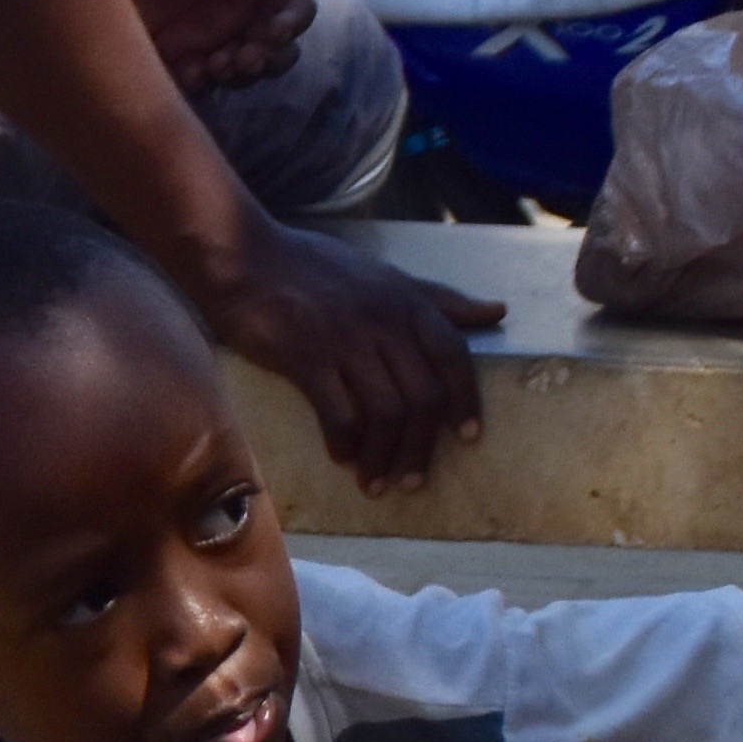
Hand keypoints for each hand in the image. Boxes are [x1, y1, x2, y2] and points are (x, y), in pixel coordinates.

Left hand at [78, 0, 309, 89]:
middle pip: (275, 49)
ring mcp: (206, 33)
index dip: (293, 23)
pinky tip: (188, 72)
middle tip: (242, 58)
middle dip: (267, 60)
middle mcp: (238, 7)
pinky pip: (198, 79)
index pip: (295, 6)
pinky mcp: (172, 51)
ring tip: (213, 66)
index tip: (274, 31)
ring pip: (240, 71)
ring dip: (236, 75)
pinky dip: (200, 82)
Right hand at [198, 224, 497, 492]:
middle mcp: (383, 322)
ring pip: (385, 413)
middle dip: (421, 447)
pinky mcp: (307, 358)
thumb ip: (439, 298)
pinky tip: (341, 457)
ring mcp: (346, 341)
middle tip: (412, 481)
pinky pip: (340, 414)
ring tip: (374, 484)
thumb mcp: (385, 276)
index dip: (466, 400)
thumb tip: (497, 312)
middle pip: (422, 396)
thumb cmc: (313, 267)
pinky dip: (344, 445)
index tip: (468, 437)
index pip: (453, 356)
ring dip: (383, 457)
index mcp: (406, 302)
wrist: (245, 257)